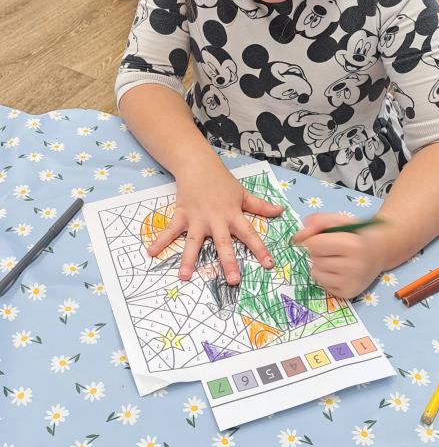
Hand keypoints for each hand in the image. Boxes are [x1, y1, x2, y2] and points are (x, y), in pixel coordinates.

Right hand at [147, 159, 283, 284]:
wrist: (198, 165)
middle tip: (233, 281)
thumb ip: (260, 206)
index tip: (269, 264)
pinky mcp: (182, 215)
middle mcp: (216, 220)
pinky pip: (171, 230)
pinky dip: (160, 241)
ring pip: (194, 242)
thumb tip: (280, 211)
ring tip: (184, 276)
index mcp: (233, 215)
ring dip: (188, 259)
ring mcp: (197, 219)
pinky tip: (151, 252)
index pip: (250, 234)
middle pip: (223, 243)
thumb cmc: (222, 181)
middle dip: (228, 262)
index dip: (260, 249)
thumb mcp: (243, 193)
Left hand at [292, 213, 387, 298]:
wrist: (380, 251)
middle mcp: (354, 267)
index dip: (313, 238)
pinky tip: (339, 270)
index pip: (313, 244)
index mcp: (354, 245)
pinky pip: (321, 284)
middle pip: (314, 258)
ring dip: (320, 263)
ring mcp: (351, 283)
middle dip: (318, 250)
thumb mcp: (341, 220)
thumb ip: (318, 222)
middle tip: (334, 247)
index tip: (321, 236)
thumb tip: (297, 237)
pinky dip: (325, 275)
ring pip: (315, 272)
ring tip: (336, 258)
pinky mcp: (348, 294)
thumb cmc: (358, 234)